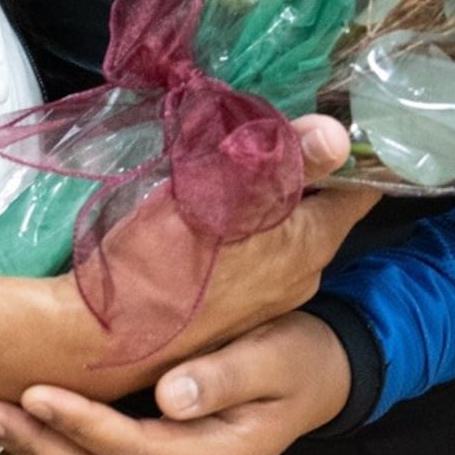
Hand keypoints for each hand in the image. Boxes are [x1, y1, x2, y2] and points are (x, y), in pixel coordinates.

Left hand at [0, 310, 353, 454]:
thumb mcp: (275, 359)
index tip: (34, 392)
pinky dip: (53, 443)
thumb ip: (226, 376)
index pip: (136, 450)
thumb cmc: (296, 357)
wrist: (316, 376)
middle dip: (37, 445)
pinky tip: (17, 416)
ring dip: (35, 448)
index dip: (82, 425)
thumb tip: (170, 397)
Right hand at [58, 115, 375, 398]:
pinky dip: (246, 231)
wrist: (96, 340)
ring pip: (284, 234)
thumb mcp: (216, 199)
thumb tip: (340, 134)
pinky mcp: (234, 314)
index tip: (341, 114)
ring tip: (235, 163)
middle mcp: (299, 279)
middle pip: (319, 209)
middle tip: (272, 125)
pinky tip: (210, 212)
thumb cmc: (154, 262)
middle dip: (303, 169)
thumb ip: (283, 164)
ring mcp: (266, 301)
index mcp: (305, 246)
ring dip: (269, 201)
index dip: (356, 152)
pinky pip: (256, 259)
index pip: (358, 191)